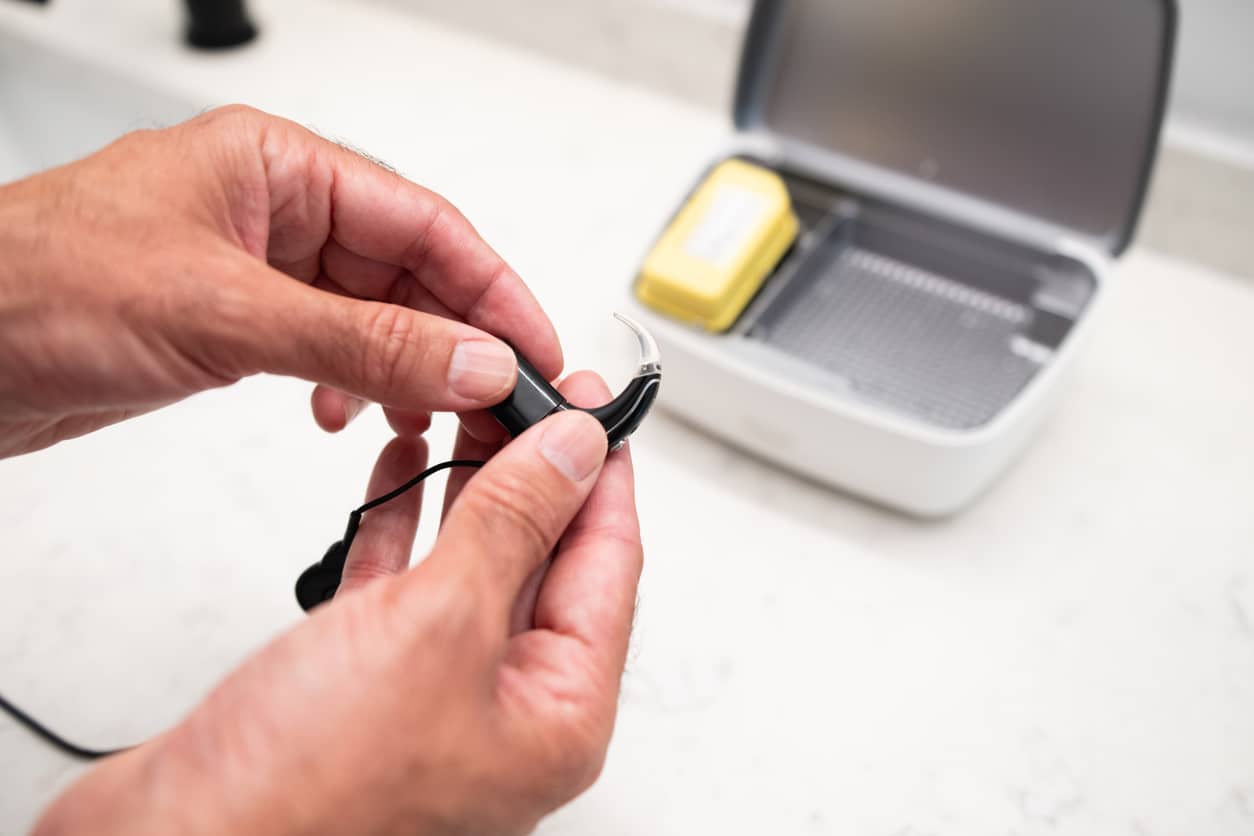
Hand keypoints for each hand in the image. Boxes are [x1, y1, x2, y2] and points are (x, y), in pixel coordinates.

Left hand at [0, 105, 560, 456]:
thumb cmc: (31, 285)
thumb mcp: (223, 313)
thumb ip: (360, 341)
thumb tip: (471, 358)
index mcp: (279, 168)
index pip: (425, 225)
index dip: (493, 290)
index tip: (537, 350)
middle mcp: (275, 213)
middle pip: (409, 273)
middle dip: (456, 340)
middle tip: (500, 402)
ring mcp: (256, 272)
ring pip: (374, 318)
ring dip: (409, 371)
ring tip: (430, 419)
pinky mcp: (234, 326)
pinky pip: (329, 353)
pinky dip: (352, 390)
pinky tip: (345, 419)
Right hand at [35, 373, 642, 835]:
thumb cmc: (305, 796)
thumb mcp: (439, 628)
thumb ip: (512, 528)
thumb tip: (574, 455)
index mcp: (556, 717)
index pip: (608, 568)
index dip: (603, 478)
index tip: (596, 406)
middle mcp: (504, 711)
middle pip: (544, 561)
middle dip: (534, 470)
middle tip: (526, 394)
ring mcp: (433, 697)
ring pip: (471, 566)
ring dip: (467, 488)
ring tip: (467, 413)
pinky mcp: (365, 686)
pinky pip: (405, 587)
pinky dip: (402, 526)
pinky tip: (396, 472)